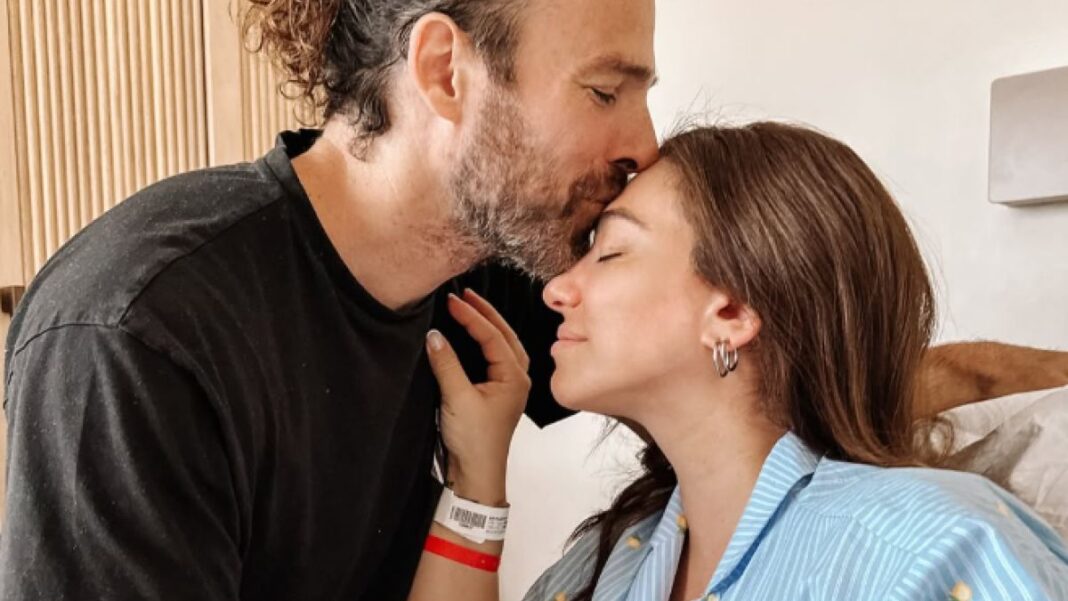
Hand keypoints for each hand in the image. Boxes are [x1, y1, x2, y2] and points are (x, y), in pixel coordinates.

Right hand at [426, 289, 529, 504]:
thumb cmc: (474, 442)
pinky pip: (494, 357)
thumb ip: (446, 363)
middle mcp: (516, 378)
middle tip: (465, 294)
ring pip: (502, 345)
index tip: (452, 300)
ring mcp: (508, 386)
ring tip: (469, 307)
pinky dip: (484, 342)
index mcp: (514, 377)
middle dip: (485, 312)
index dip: (471, 316)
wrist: (476, 475)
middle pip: (504, 335)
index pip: (492, 336)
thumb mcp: (457, 398)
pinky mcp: (496, 394)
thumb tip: (434, 334)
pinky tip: (471, 336)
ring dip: (487, 325)